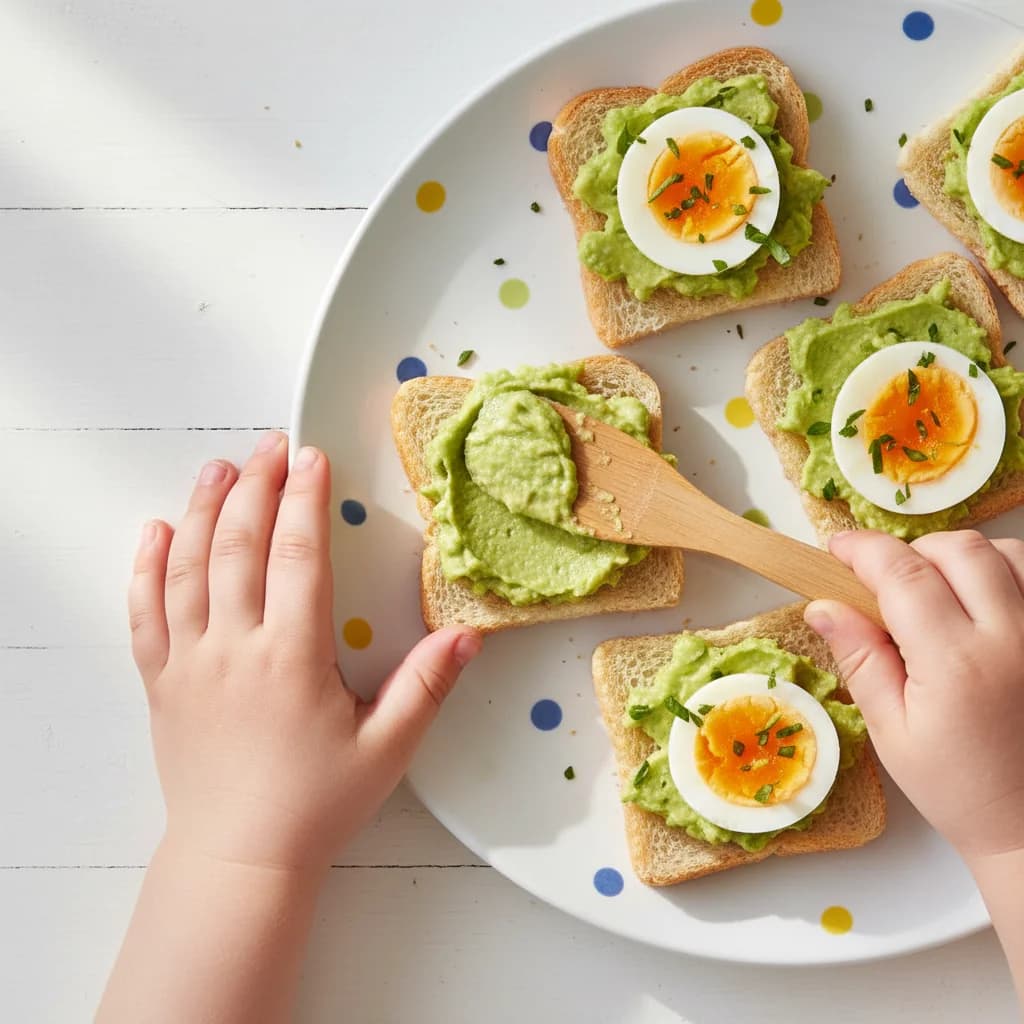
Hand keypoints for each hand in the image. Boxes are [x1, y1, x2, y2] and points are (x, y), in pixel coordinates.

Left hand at [128, 431, 481, 873]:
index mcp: (291, 658)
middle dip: (256, 486)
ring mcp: (188, 663)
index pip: (297, 557)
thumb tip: (469, 635)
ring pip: (188, 567)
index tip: (313, 457)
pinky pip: (143, 612)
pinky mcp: (160, 681)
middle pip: (239, 546)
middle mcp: (234, 649)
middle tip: (271, 445)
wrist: (239, 857)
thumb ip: (426, 686)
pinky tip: (158, 530)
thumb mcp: (386, 749)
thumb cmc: (316, 805)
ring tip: (219, 467)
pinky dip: (146, 566)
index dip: (304, 500)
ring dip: (204, 509)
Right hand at [804, 529, 1023, 864]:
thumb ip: (860, 659)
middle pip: (957, 550)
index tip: (838, 549)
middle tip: (887, 581)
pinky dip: (1006, 574)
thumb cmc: (958, 787)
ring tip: (940, 593)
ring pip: (1007, 553)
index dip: (863, 550)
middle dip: (912, 552)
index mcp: (955, 664)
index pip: (902, 574)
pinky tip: (984, 605)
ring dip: (963, 559)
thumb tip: (822, 606)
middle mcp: (1012, 639)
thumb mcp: (892, 731)